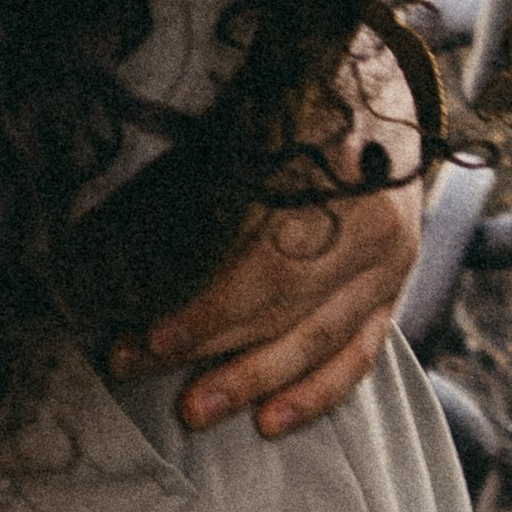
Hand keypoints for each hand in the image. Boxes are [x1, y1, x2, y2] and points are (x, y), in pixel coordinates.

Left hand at [125, 27, 427, 438]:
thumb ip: (207, 177)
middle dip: (206, 348)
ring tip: (194, 411)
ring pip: (318, 340)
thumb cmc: (299, 99)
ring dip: (252, 381)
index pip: (265, 266)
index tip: (145, 334)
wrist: (384, 89)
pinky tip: (271, 421)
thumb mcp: (255, 119)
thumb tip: (116, 236)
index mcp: (335, 176)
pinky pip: (358, 354)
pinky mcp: (395, 288)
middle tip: (133, 366)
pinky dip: (316, 392)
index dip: (205, 309)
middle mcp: (371, 226)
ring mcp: (391, 263)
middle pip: (284, 307)